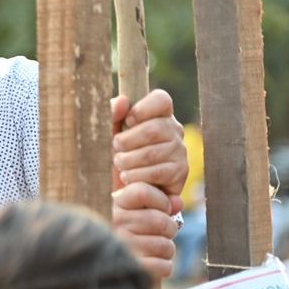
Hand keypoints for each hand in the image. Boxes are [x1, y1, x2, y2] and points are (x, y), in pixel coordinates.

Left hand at [112, 89, 188, 213]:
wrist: (121, 189)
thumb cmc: (116, 155)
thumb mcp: (108, 132)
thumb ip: (111, 114)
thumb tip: (122, 100)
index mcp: (159, 114)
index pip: (161, 100)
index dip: (143, 108)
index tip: (128, 121)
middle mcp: (174, 130)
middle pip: (154, 129)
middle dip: (127, 142)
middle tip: (116, 150)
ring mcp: (180, 150)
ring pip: (152, 153)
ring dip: (128, 161)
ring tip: (120, 165)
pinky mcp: (180, 172)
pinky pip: (156, 172)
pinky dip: (136, 176)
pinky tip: (128, 178)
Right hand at [113, 181, 178, 278]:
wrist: (103, 262)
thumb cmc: (128, 229)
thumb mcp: (140, 207)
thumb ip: (160, 200)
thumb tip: (178, 202)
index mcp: (116, 204)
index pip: (142, 192)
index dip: (161, 200)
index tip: (162, 208)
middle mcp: (115, 223)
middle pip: (161, 221)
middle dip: (169, 228)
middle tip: (160, 233)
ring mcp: (121, 247)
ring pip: (165, 246)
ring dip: (166, 249)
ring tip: (154, 249)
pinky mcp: (131, 269)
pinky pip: (164, 267)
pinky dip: (163, 267)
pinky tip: (151, 263)